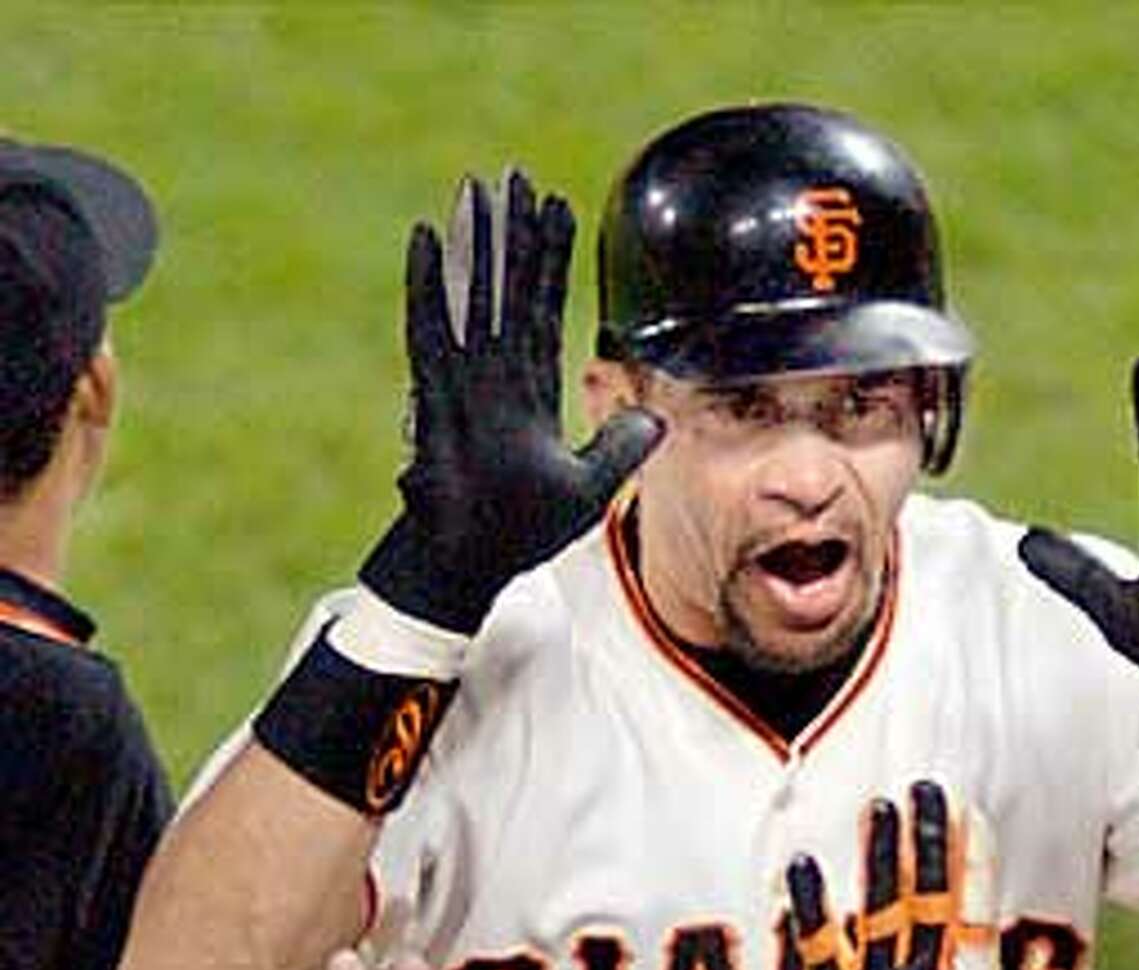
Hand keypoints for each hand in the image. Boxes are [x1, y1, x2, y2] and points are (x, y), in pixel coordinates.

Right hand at [361, 168, 663, 633]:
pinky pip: (432, 326)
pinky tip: (424, 236)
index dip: (549, 261)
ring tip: (475, 187)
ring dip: (474, 241)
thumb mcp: (587, 489)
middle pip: (506, 289)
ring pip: (471, 293)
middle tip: (512, 176)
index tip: (555, 210)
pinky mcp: (434, 392)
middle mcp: (492, 376)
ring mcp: (461, 380)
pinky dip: (427, 282)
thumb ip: (618, 449)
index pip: (541, 311)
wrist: (462, 565)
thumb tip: (656, 421)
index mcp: (525, 392)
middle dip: (513, 234)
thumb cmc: (515, 534)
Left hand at [792, 782, 1135, 969]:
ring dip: (879, 857)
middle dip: (927, 838)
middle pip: (926, 895)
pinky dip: (812, 907)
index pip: (975, 909)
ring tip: (879, 808)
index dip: (974, 856)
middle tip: (924, 788)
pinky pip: (821, 949)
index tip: (973, 809)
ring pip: (878, 909)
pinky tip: (803, 866)